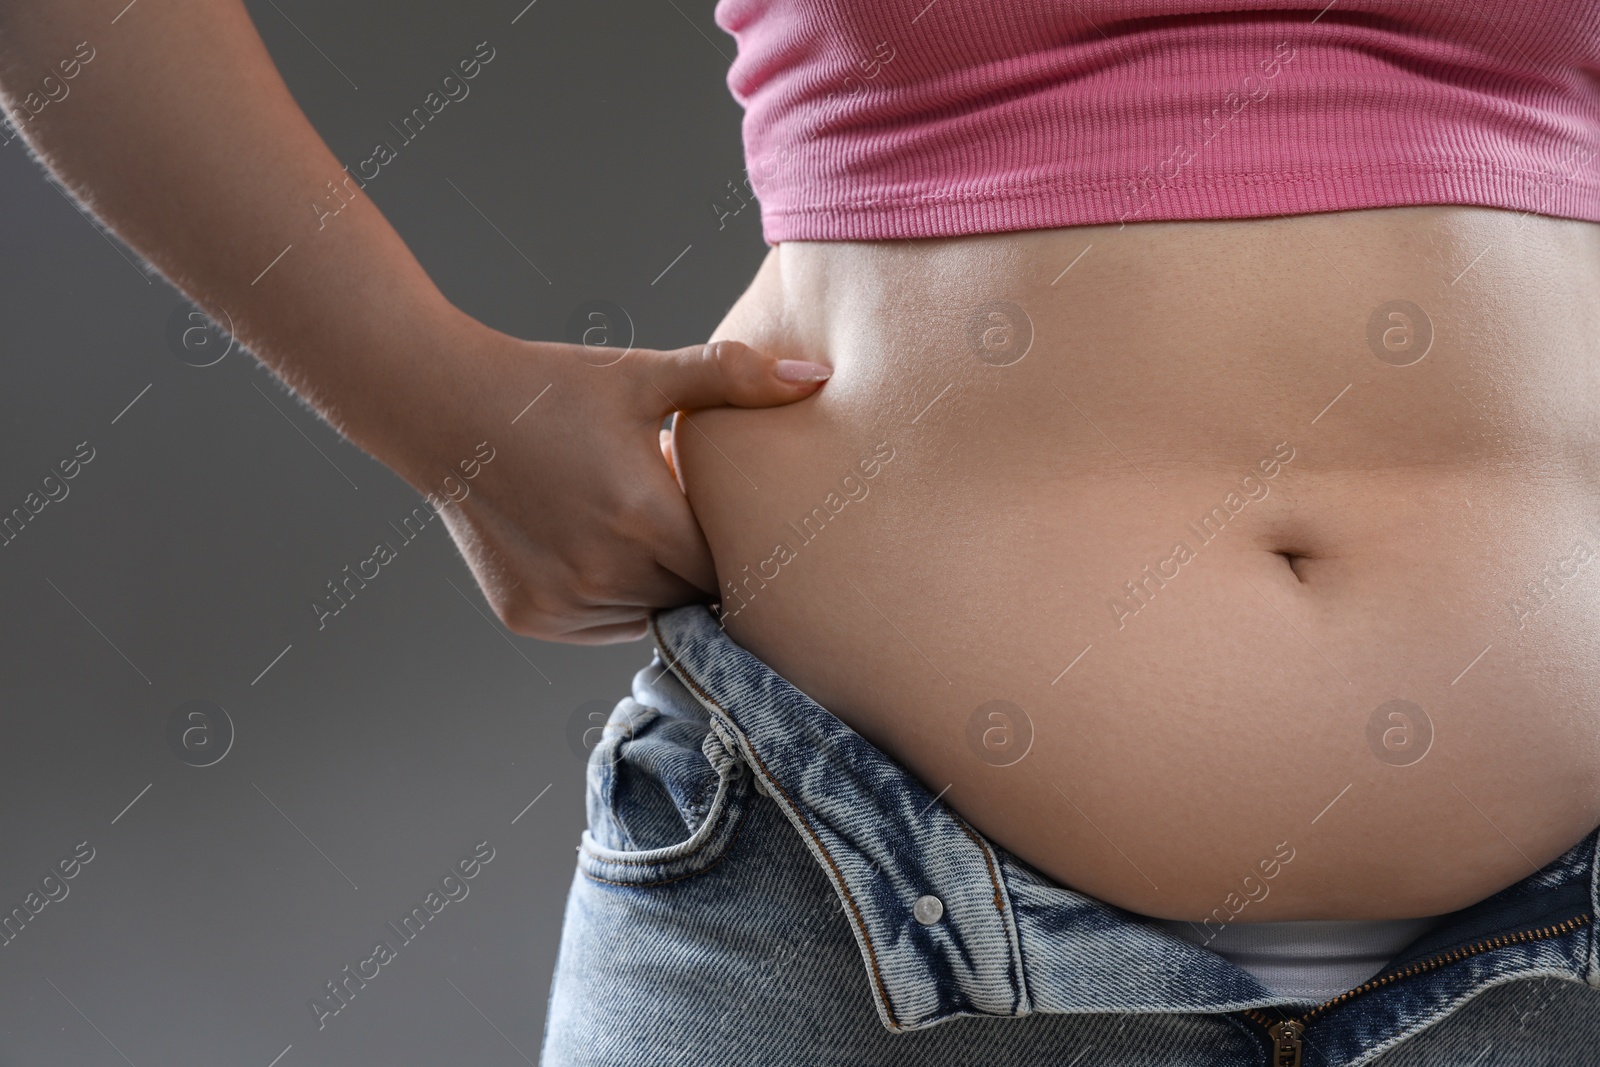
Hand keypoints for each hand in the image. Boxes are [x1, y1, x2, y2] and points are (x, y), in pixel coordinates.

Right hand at [388, 318, 831, 643]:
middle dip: (699, 565)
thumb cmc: (550, 388)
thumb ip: (732, 379)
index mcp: (641, 517)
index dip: (740, 548)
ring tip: (633, 526)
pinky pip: (602, 624)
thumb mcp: (643, 377)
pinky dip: (611, 598)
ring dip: (657, 586)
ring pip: (649, 616)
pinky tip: (594, 545)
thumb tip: (817, 379)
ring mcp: (562, 602)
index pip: (728, 568)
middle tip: (681, 516)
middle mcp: (602, 573)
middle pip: (692, 597)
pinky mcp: (531, 617)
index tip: (738, 520)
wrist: (442, 408)